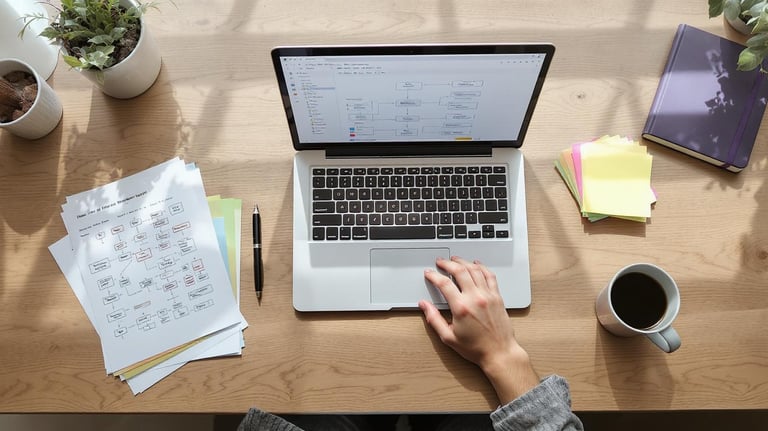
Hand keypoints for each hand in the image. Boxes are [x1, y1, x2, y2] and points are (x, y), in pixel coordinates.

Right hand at [419, 256, 538, 403]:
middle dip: (447, 263)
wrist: (500, 353)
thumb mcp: (448, 337)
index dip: (434, 276)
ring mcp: (488, 296)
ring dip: (463, 262)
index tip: (429, 273)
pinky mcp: (497, 297)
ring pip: (475, 270)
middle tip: (440, 262)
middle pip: (460, 271)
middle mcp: (475, 298)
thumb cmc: (476, 348)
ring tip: (455, 260)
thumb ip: (434, 319)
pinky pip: (490, 276)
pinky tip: (476, 264)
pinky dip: (482, 267)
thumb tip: (424, 305)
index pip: (444, 284)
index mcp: (461, 308)